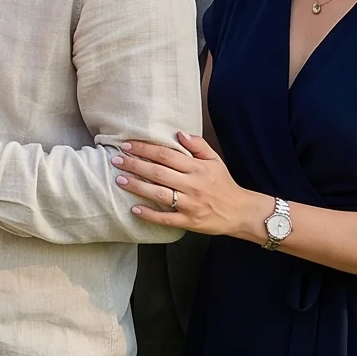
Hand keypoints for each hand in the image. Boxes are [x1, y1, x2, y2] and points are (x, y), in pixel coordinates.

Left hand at [115, 133, 263, 238]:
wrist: (240, 212)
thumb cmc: (224, 184)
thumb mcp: (215, 160)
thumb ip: (197, 145)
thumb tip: (179, 133)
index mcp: (197, 168)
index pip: (166, 155)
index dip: (145, 148)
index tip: (128, 145)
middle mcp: (192, 185)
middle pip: (158, 172)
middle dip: (135, 165)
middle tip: (116, 159)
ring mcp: (189, 204)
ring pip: (159, 194)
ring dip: (138, 187)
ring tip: (120, 179)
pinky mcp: (189, 221)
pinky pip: (166, 218)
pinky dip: (149, 214)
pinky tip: (134, 209)